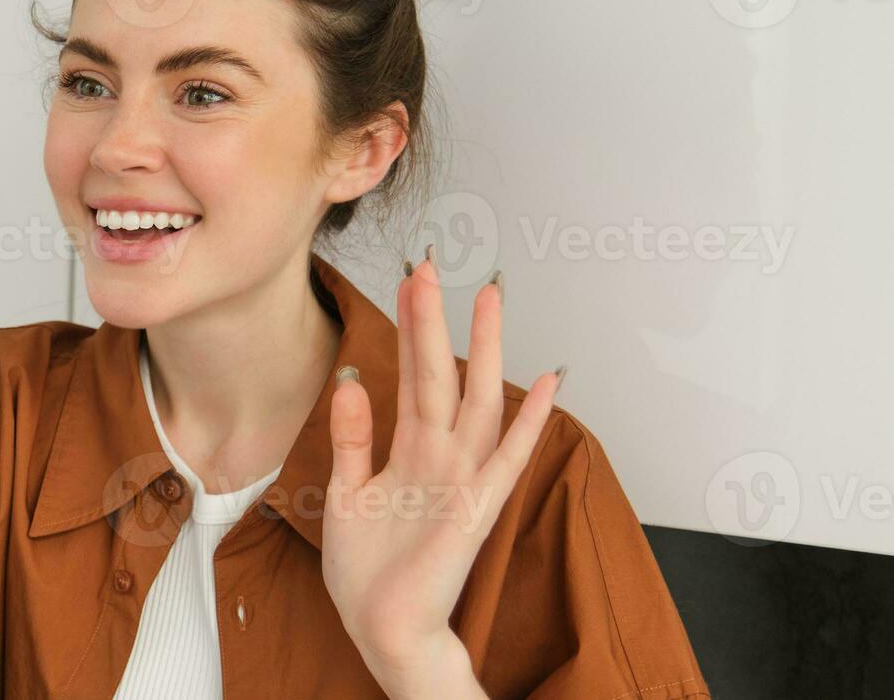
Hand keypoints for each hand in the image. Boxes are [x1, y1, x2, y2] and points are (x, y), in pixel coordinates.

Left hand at [321, 256, 561, 694]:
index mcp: (409, 451)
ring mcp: (461, 478)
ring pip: (476, 399)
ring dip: (485, 349)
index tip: (410, 278)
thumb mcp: (346, 494)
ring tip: (491, 297)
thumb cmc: (368, 574)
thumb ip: (353, 440)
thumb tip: (351, 381)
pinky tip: (547, 382)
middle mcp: (440, 456)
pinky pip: (508, 457)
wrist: (384, 630)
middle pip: (441, 373)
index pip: (411, 374)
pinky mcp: (476, 508)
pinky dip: (529, 421)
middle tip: (432, 263)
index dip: (410, 327)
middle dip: (437, 319)